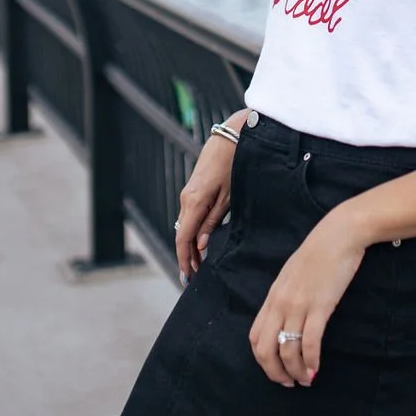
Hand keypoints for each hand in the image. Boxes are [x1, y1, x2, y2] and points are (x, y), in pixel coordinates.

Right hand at [175, 135, 235, 282]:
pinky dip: (192, 232)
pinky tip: (200, 242)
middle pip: (182, 235)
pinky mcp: (194, 190)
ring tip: (198, 264)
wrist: (232, 137)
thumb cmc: (234, 165)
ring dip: (190, 245)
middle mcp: (186, 199)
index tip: (187, 277)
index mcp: (194, 203)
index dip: (184, 260)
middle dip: (187, 257)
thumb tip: (201, 245)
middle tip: (194, 277)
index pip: (183, 239)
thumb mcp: (228, 197)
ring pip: (185, 226)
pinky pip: (189, 216)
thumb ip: (213, 222)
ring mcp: (188, 194)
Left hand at [249, 208, 366, 386]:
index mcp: (273, 295)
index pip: (255, 337)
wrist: (340, 234)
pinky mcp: (319, 306)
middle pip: (265, 350)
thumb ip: (287, 294)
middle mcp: (280, 303)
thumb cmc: (320, 251)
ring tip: (307, 380)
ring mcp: (298, 305)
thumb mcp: (294, 273)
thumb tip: (287, 317)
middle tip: (289, 383)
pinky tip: (316, 369)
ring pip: (287, 351)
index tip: (277, 370)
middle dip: (275, 373)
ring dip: (296, 372)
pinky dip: (311, 361)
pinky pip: (309, 343)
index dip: (263, 360)